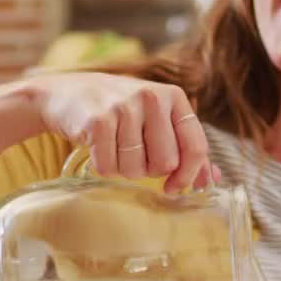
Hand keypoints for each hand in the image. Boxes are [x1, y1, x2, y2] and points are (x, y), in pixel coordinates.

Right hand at [28, 72, 217, 192]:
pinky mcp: (97, 121)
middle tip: (136, 156)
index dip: (188, 175)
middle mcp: (151, 97)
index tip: (174, 187)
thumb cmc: (120, 110)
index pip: (195, 147)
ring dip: (125, 170)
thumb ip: (185, 148)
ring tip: (116, 148)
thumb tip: (211, 178)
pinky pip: (109, 168)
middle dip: (150, 170)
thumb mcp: (157, 119)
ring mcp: (123, 107)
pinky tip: (100, 149)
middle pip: (165, 164)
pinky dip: (104, 167)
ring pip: (136, 169)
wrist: (69, 93)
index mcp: (173, 97)